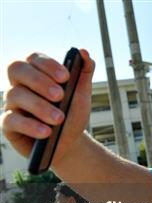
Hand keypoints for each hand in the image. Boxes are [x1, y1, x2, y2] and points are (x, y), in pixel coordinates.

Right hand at [1, 49, 94, 166]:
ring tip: (59, 119)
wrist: (70, 142)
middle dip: (40, 81)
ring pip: (15, 95)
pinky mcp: (8, 124)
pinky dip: (30, 125)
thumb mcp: (82, 94)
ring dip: (40, 106)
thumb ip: (84, 72)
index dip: (48, 65)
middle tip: (60, 95)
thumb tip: (84, 51)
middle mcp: (20, 84)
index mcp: (37, 72)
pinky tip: (46, 132)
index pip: (34, 58)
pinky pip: (11, 120)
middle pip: (18, 70)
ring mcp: (12, 103)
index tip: (66, 76)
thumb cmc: (72, 114)